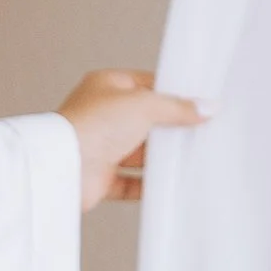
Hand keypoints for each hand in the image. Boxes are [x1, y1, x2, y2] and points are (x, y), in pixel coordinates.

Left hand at [59, 68, 205, 207]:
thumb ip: (177, 107)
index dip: (172, 94)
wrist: (64, 166)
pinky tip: (168, 184)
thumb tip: (207, 107)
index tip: (199, 103)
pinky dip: (148, 184)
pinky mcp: (100, 177)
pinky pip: (129, 182)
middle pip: (145, 121)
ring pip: (138, 152)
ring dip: (160, 157)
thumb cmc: (93, 124)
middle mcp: (102, 115)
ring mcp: (100, 147)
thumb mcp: (144, 105)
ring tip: (191, 158)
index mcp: (107, 87)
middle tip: (201, 131)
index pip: (146, 85)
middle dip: (169, 128)